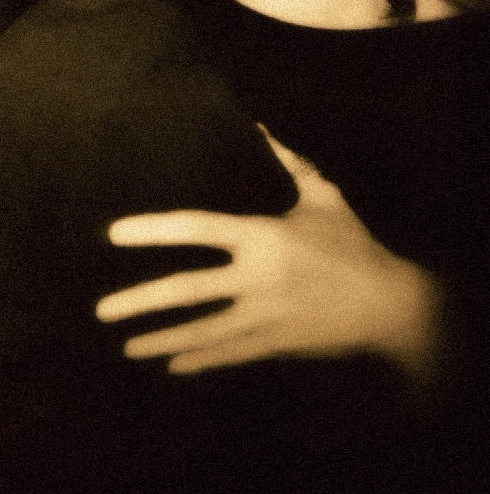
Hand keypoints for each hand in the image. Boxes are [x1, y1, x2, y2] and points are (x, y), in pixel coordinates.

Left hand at [94, 128, 441, 381]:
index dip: (153, 229)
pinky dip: (201, 360)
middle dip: (141, 301)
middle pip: (187, 290)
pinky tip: (170, 365)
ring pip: (202, 331)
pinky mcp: (276, 343)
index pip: (195, 227)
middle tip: (101, 309)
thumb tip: (264, 127)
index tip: (114, 233)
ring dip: (160, 340)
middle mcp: (256, 277)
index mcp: (261, 235)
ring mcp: (264, 315)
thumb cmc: (353, 244)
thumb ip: (290, 163)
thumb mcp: (324, 197)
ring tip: (125, 346)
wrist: (392, 305)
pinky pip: (230, 355)